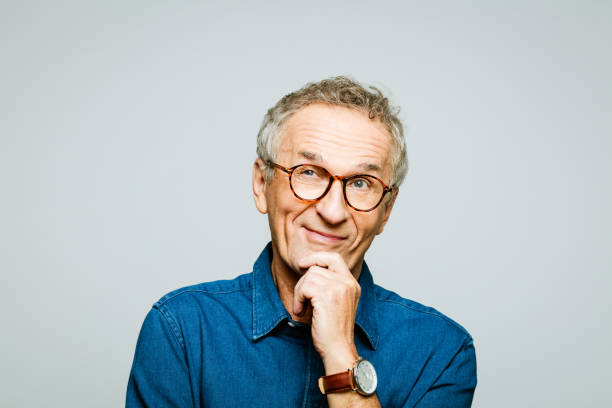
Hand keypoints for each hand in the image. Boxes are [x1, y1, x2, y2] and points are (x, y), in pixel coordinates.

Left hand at [293, 252, 360, 371]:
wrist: (338, 349)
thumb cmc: (333, 330)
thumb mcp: (336, 302)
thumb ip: (329, 284)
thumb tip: (309, 268)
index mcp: (352, 283)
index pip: (334, 257)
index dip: (316, 257)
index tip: (303, 264)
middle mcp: (347, 283)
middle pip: (316, 267)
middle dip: (303, 282)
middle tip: (302, 299)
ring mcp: (338, 288)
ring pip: (308, 276)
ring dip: (299, 293)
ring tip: (302, 308)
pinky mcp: (327, 296)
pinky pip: (304, 287)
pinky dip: (297, 299)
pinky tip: (300, 311)